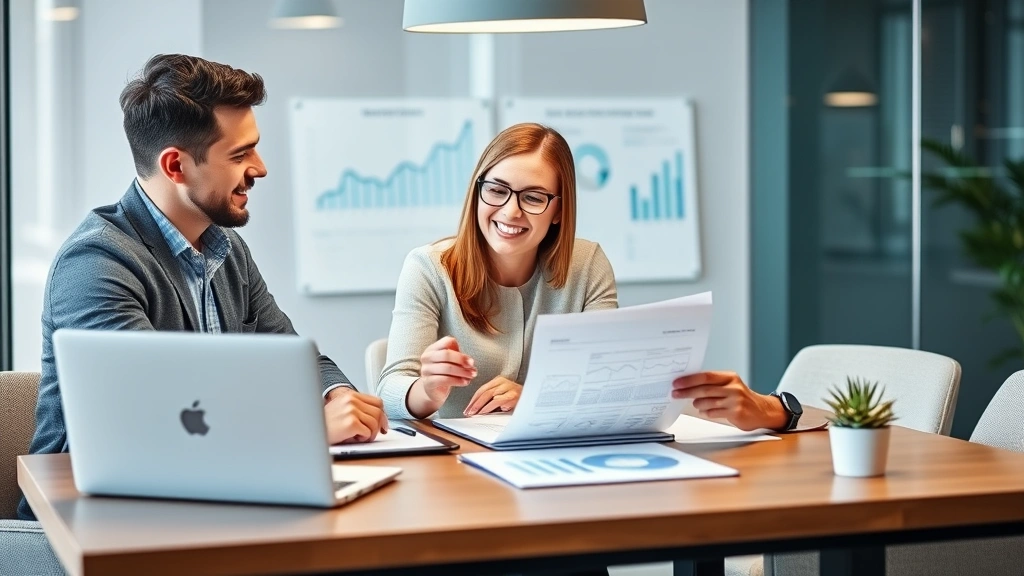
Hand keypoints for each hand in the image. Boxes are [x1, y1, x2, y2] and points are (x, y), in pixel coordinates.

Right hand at [323, 387, 388, 443]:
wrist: (309, 431)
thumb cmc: (325, 424)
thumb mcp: (342, 410)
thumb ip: (358, 409)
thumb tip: (380, 418)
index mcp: (350, 395)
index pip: (377, 402)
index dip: (382, 415)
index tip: (382, 425)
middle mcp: (351, 400)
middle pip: (379, 412)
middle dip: (378, 426)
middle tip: (371, 435)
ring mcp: (351, 410)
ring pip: (375, 423)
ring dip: (370, 434)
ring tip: (358, 437)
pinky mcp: (351, 423)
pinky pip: (368, 432)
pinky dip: (363, 438)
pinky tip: (352, 438)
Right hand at [418, 336, 475, 404]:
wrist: (434, 391)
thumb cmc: (445, 373)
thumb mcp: (451, 362)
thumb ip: (458, 357)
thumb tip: (469, 361)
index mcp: (432, 349)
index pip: (446, 342)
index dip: (460, 350)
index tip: (470, 361)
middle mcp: (427, 357)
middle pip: (446, 354)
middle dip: (462, 361)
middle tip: (473, 368)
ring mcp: (425, 370)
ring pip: (446, 368)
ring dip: (462, 372)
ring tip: (471, 376)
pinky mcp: (428, 383)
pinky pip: (444, 380)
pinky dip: (457, 381)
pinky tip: (465, 382)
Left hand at [464, 376, 521, 415]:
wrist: (534, 396)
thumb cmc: (519, 398)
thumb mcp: (503, 395)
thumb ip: (491, 399)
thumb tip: (477, 410)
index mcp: (499, 381)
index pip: (482, 389)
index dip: (473, 399)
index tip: (467, 408)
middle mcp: (503, 382)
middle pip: (484, 392)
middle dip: (475, 403)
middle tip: (469, 412)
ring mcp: (509, 388)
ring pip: (490, 395)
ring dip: (480, 406)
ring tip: (475, 413)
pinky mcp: (513, 395)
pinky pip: (498, 401)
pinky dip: (490, 407)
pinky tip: (485, 412)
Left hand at [671, 371, 787, 430]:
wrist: (762, 411)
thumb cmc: (741, 398)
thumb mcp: (729, 385)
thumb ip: (712, 384)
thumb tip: (688, 385)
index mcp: (729, 377)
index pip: (706, 376)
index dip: (689, 379)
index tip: (677, 382)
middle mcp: (733, 387)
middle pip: (705, 389)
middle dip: (687, 391)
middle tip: (675, 393)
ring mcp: (735, 400)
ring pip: (708, 402)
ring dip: (697, 403)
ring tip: (695, 403)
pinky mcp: (735, 412)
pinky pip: (714, 412)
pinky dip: (706, 412)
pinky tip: (705, 411)